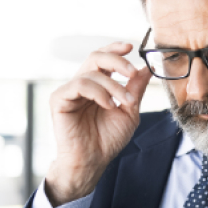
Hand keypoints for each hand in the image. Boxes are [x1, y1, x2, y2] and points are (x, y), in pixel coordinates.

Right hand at [45, 42, 151, 205]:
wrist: (94, 160)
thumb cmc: (108, 138)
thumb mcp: (130, 111)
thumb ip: (136, 89)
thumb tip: (147, 68)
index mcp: (98, 84)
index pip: (104, 58)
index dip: (116, 48)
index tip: (132, 47)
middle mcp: (83, 84)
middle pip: (96, 57)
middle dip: (117, 61)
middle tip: (132, 72)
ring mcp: (69, 91)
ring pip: (91, 72)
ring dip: (114, 86)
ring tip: (125, 102)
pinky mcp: (59, 99)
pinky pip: (78, 85)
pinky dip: (98, 92)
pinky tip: (108, 105)